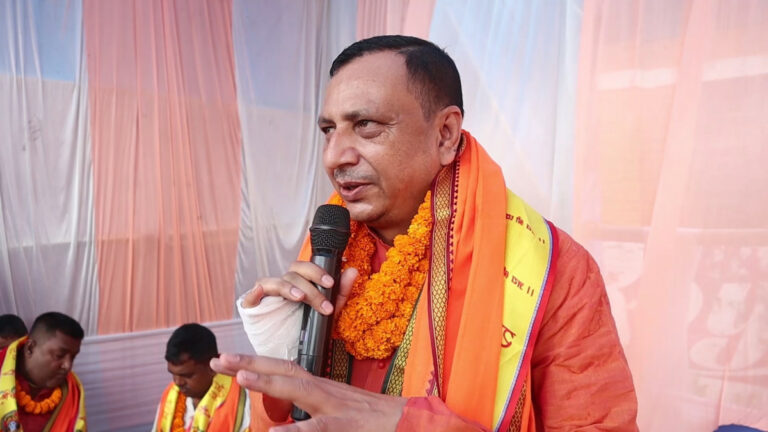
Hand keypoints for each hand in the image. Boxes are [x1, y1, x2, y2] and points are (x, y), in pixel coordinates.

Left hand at [211, 353, 406, 431]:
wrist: (407, 422)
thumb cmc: (370, 419)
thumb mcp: (336, 410)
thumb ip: (311, 410)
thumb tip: (285, 419)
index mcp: (319, 387)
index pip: (282, 369)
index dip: (254, 362)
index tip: (226, 360)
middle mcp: (323, 391)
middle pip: (282, 371)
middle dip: (249, 363)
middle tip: (218, 359)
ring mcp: (333, 407)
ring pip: (297, 390)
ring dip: (268, 382)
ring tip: (241, 377)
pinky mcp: (344, 426)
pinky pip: (317, 429)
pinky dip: (296, 431)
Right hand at [242, 262, 358, 315]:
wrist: (287, 350)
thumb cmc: (306, 325)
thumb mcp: (328, 310)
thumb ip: (341, 292)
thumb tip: (353, 271)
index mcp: (299, 282)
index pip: (306, 268)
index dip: (317, 272)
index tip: (331, 284)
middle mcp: (283, 284)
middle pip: (292, 273)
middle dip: (309, 285)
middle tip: (322, 301)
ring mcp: (267, 293)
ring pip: (275, 281)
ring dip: (288, 287)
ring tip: (300, 298)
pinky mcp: (253, 304)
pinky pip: (252, 294)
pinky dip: (256, 292)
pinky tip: (262, 294)